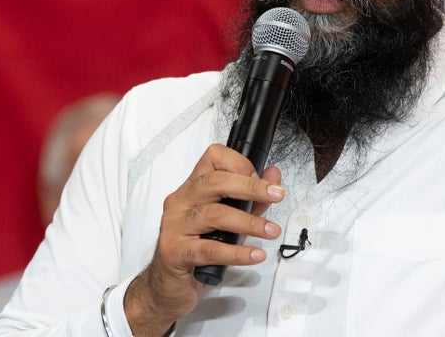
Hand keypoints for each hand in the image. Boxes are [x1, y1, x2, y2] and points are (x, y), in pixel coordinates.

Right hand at [123, 144, 284, 334]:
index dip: (241, 164)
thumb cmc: (199, 248)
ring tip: (271, 231)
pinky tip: (255, 254)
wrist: (168, 285)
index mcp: (193, 186)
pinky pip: (209, 249)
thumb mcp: (230, 220)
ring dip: (249, 223)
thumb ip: (252, 199)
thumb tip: (273, 176)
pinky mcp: (174, 252)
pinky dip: (236, 252)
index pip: (213, 158)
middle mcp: (181, 200)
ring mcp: (174, 225)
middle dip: (250, 187)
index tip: (262, 182)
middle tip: (276, 196)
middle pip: (215, 182)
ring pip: (214, 215)